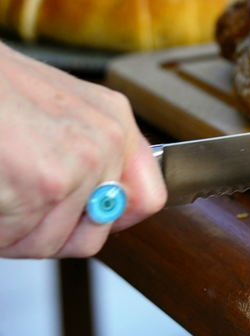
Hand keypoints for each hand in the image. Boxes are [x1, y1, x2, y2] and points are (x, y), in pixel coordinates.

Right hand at [0, 45, 165, 257]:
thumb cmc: (1, 92)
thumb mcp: (62, 111)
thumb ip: (91, 154)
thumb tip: (101, 209)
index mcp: (115, 123)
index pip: (148, 199)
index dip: (111, 223)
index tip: (83, 225)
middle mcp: (107, 142)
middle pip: (91, 235)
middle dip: (48, 234)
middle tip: (18, 211)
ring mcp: (80, 165)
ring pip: (49, 243)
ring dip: (15, 233)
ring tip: (3, 195)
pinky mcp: (44, 184)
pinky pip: (15, 238)